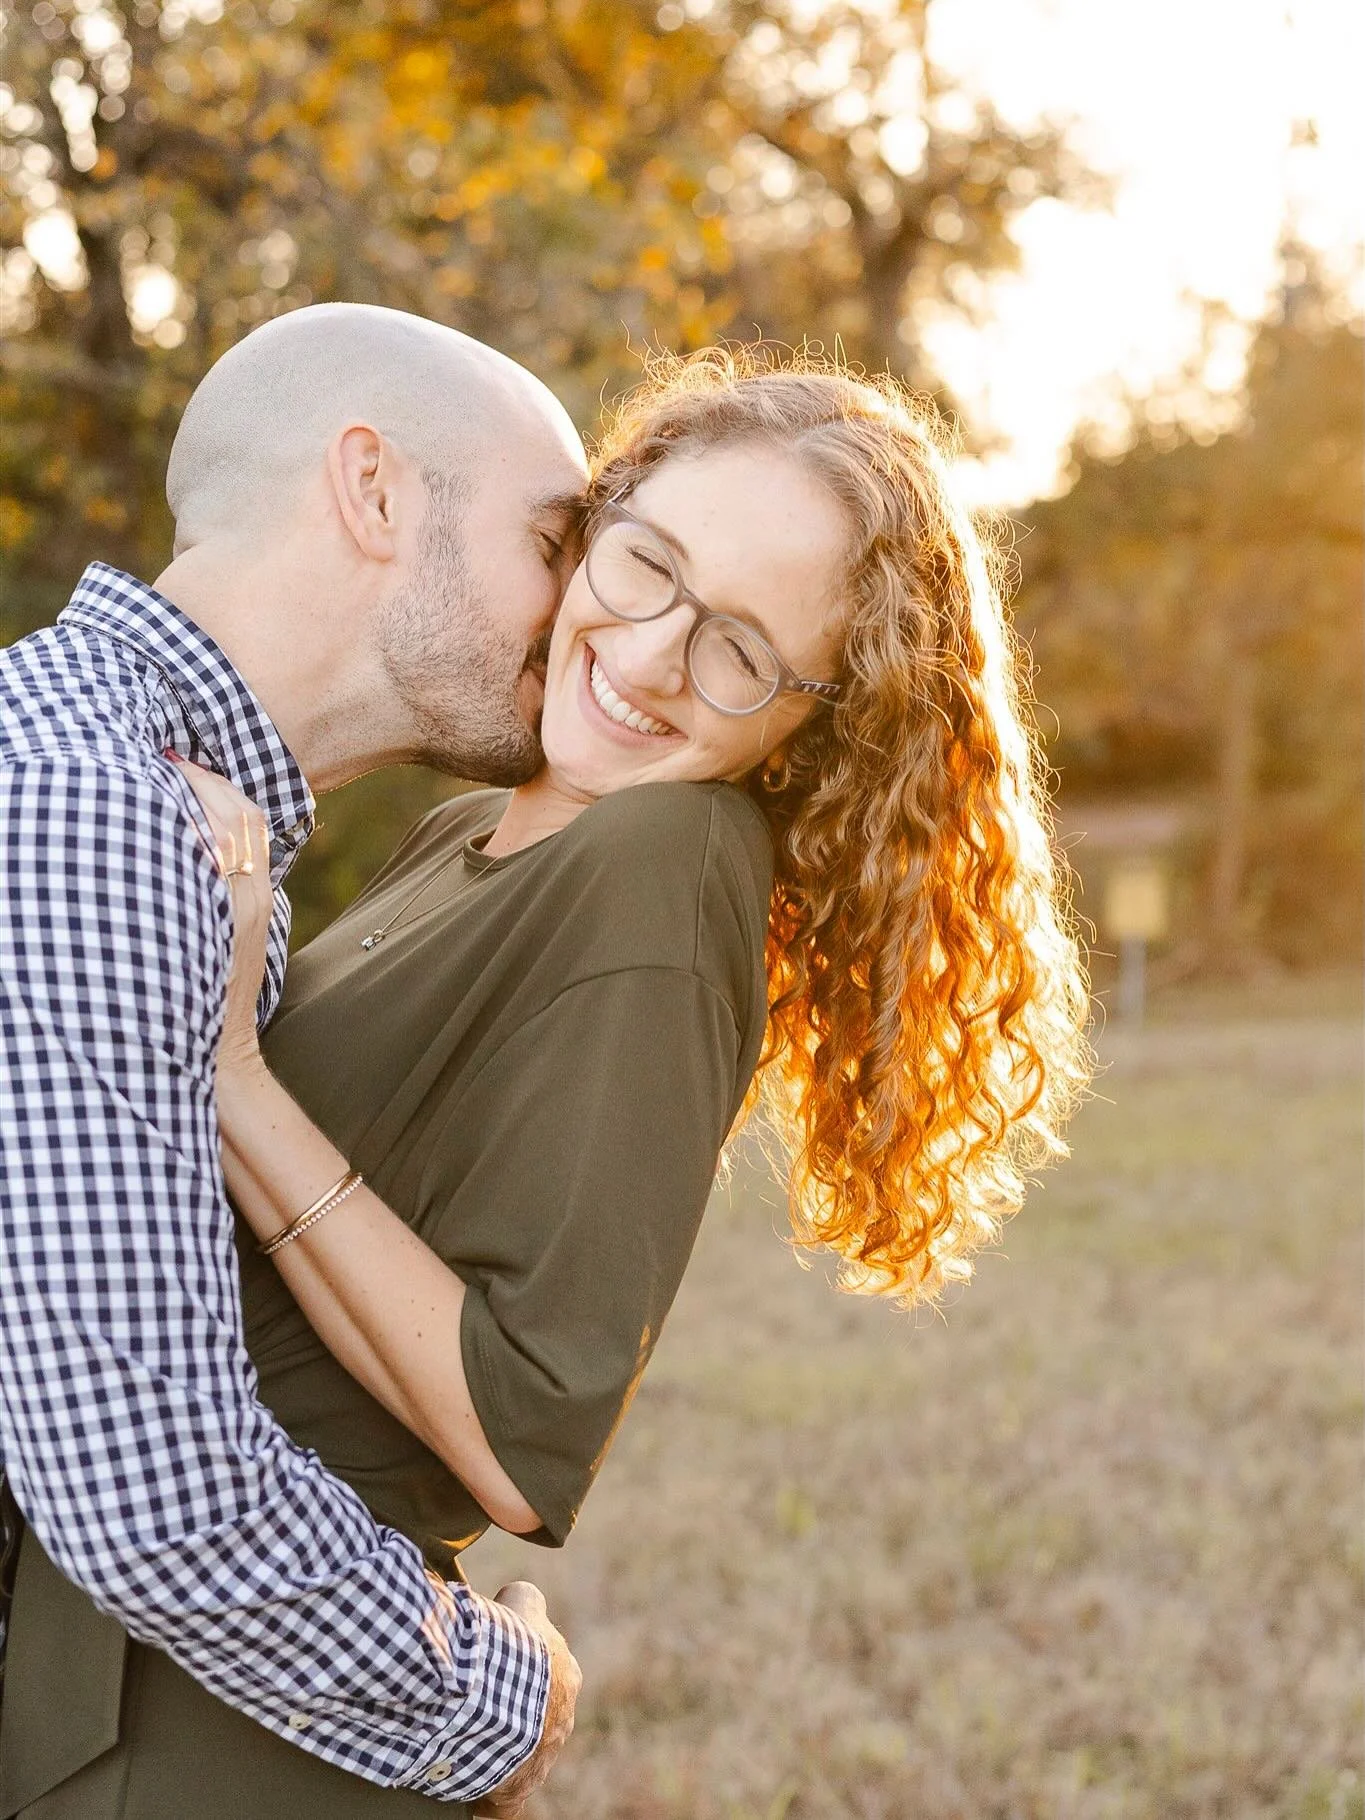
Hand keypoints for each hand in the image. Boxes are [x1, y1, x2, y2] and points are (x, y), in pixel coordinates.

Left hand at [171, 757, 272, 1071]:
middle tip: (169, 757)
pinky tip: (159, 817)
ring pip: (220, 831)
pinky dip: (185, 831)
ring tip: (161, 774)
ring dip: (190, 797)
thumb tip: (202, 845)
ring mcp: (235, 908)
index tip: (187, 764)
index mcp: (259, 893)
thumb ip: (229, 889)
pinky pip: (204, 862)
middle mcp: (252, 895)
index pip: (249, 818)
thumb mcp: (236, 930)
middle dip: (201, 781)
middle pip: (235, 816)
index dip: (219, 785)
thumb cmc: (222, 987)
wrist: (223, 1040)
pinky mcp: (220, 921)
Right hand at [472, 1583, 580, 1817]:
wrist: (491, 1694)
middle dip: (510, 1713)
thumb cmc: (506, 1643)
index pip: (546, 1675)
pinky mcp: (514, 1795)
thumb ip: (525, 1598)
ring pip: (517, 1759)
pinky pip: (501, 1802)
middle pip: (534, 1719)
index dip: (517, 1669)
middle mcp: (560, 1723)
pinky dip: (485, 1796)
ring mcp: (539, 1762)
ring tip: (463, 1736)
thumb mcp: (521, 1600)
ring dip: (494, 1750)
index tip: (492, 1665)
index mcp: (566, 1678)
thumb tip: (518, 1596)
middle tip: (474, 1703)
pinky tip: (467, 1781)